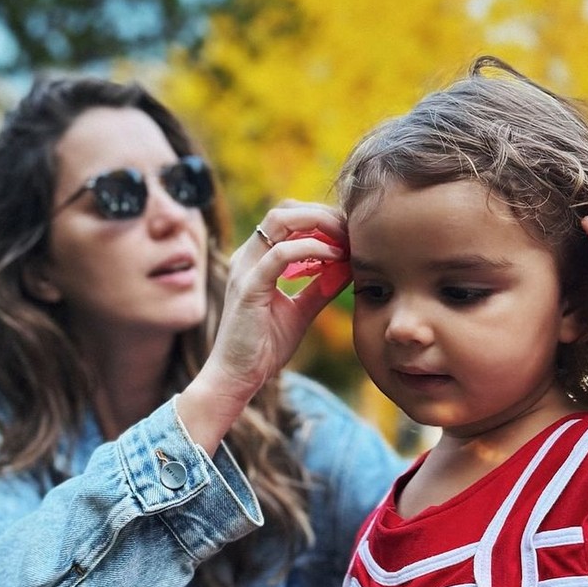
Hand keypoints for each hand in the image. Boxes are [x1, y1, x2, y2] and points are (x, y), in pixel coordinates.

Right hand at [176, 202, 349, 451]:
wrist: (236, 376)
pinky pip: (280, 255)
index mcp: (256, 260)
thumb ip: (320, 287)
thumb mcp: (300, 311)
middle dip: (322, 214)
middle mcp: (247, 258)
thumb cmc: (262, 347)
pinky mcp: (249, 288)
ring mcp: (245, 270)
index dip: (319, 217)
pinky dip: (312, 249)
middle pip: (284, 210)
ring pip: (280, 221)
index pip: (287, 218)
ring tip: (345, 239)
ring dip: (319, 223)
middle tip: (351, 230)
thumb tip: (347, 267)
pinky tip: (335, 258)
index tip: (349, 233)